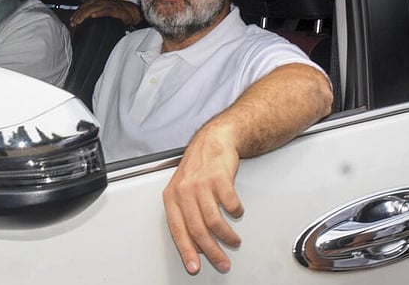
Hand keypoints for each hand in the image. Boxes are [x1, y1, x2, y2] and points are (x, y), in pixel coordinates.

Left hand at [70, 0, 140, 27]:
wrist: (132, 12)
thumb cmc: (117, 13)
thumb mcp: (103, 12)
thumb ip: (95, 14)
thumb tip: (84, 22)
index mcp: (98, 1)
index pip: (84, 5)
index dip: (77, 13)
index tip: (72, 21)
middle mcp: (102, 1)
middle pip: (87, 6)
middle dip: (79, 15)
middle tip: (73, 23)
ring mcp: (109, 4)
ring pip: (94, 8)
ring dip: (85, 14)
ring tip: (80, 20)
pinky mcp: (116, 9)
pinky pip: (106, 10)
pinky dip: (100, 13)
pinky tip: (94, 16)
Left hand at [163, 125, 243, 274]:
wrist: (212, 141)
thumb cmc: (197, 169)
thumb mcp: (183, 191)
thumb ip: (186, 216)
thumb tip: (195, 245)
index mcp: (172, 197)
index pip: (178, 231)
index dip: (187, 252)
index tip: (195, 267)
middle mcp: (184, 191)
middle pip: (198, 230)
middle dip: (213, 252)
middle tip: (223, 262)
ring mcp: (201, 184)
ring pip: (215, 221)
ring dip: (227, 237)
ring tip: (233, 241)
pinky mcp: (219, 177)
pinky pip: (231, 204)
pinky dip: (236, 213)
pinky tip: (237, 213)